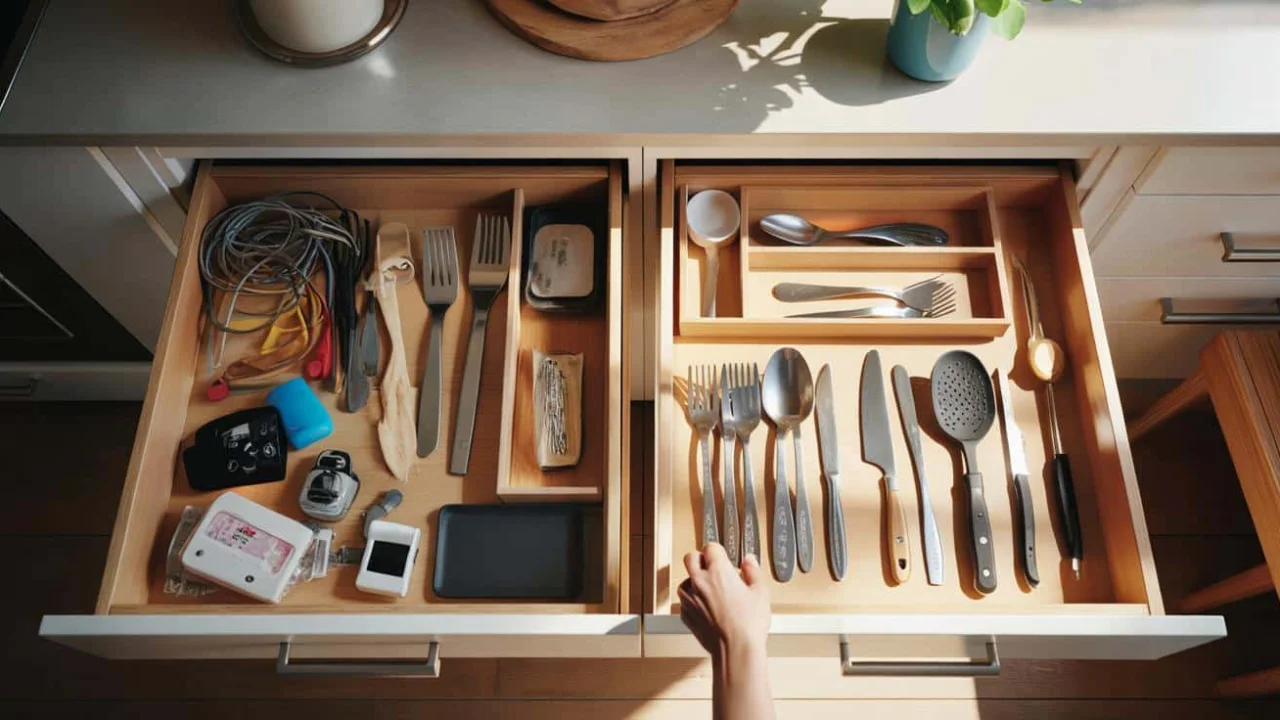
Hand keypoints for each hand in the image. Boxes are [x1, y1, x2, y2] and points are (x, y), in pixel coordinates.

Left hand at [679, 543, 770, 658]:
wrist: (736, 650)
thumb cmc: (748, 624)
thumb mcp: (760, 592)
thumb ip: (753, 571)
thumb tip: (749, 561)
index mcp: (718, 571)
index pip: (711, 547)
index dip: (718, 551)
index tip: (723, 557)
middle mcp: (700, 581)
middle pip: (691, 558)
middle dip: (700, 559)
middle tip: (712, 567)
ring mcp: (690, 598)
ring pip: (685, 580)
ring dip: (694, 581)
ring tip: (710, 590)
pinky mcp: (686, 615)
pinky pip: (685, 601)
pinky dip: (693, 601)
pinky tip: (707, 608)